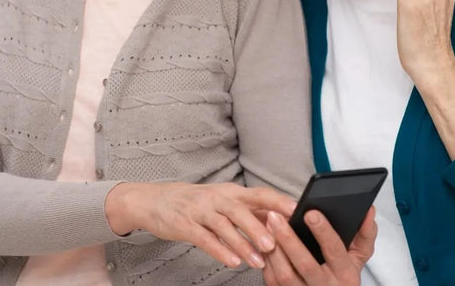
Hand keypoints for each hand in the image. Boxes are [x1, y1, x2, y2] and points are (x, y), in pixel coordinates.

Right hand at [104, 182, 295, 269]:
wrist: (156, 200)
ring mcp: (200, 210)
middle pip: (241, 209)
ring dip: (243, 244)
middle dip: (259, 227)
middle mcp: (217, 198)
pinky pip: (205, 239)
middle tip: (276, 244)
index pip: (260, 194)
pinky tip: (232, 262)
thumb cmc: (197, 203)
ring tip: (258, 261)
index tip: (298, 212)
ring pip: (225, 226)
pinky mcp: (185, 225)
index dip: (279, 202)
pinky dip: (220, 250)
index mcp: (231, 192)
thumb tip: (281, 220)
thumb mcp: (224, 201)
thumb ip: (250, 211)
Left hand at [262, 207, 375, 285]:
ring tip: (266, 226)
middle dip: (288, 238)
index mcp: (346, 274)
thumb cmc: (343, 275)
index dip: (323, 231)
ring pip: (285, 275)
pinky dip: (267, 261)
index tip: (310, 212)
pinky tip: (264, 243)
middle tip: (275, 216)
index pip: (334, 251)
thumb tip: (368, 210)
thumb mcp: (358, 258)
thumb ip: (365, 233)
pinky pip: (274, 282)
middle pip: (305, 263)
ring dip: (274, 249)